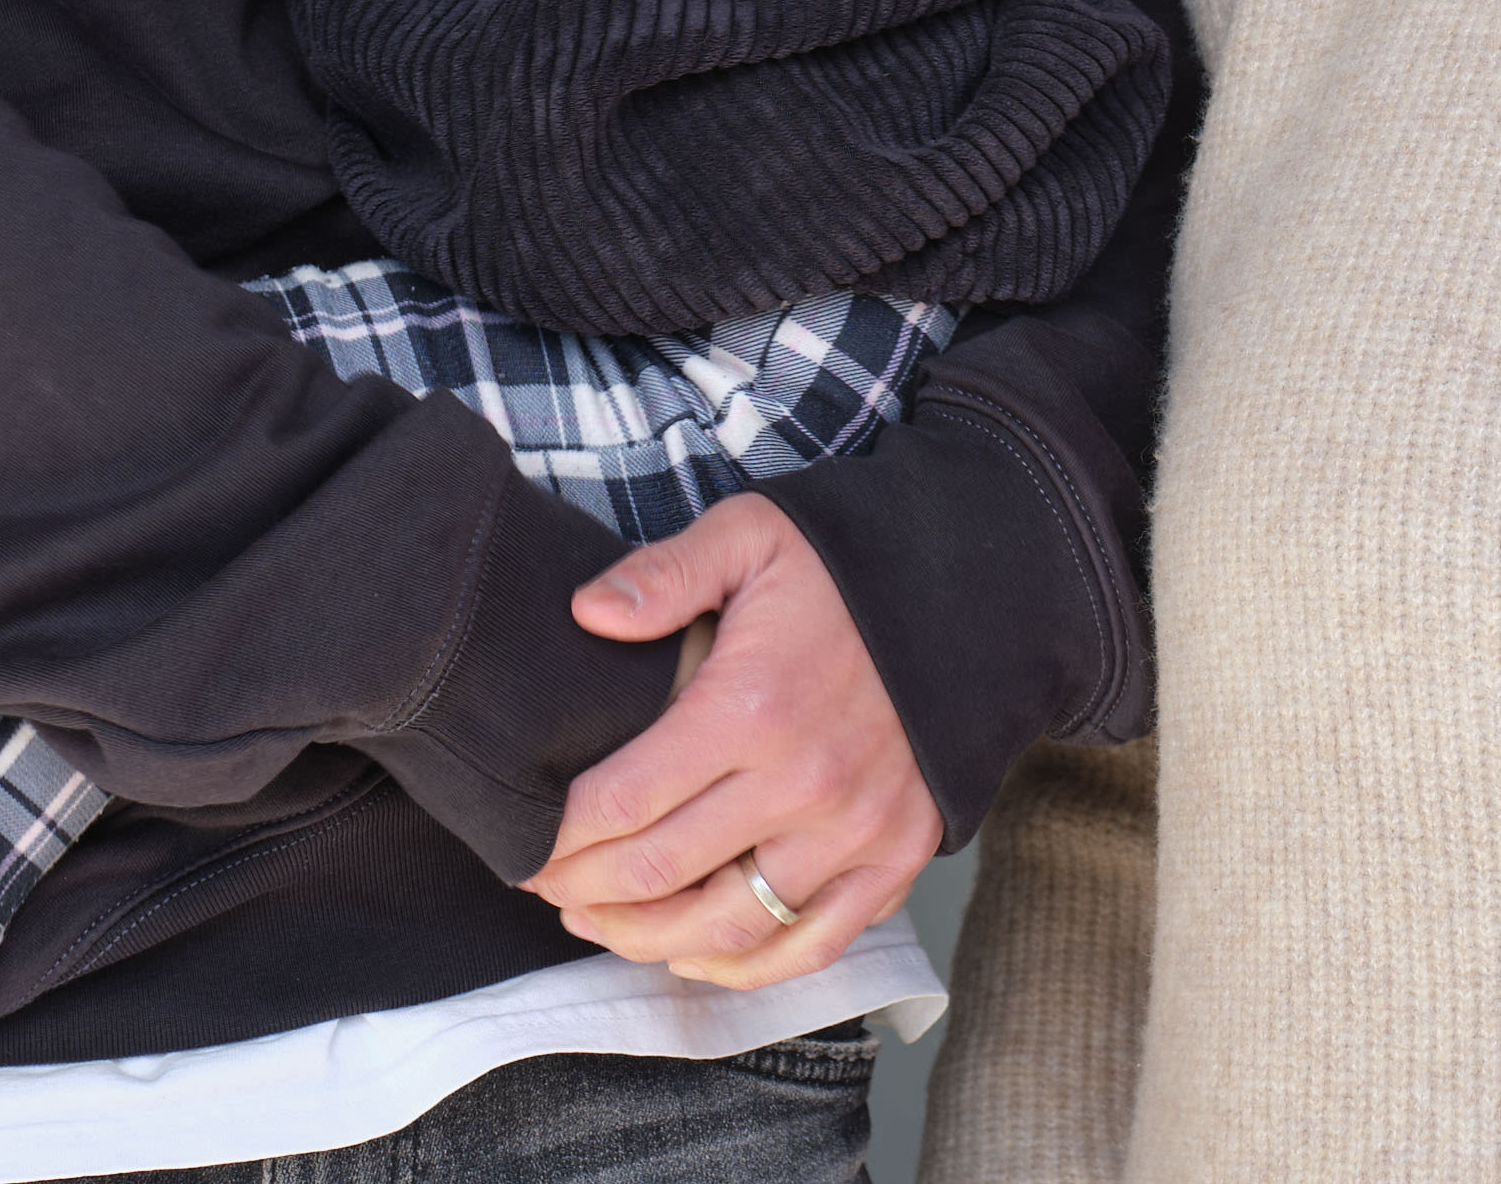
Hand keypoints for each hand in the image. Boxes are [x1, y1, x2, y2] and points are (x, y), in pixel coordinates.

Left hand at [527, 494, 939, 986]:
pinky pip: (808, 946)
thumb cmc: (851, 565)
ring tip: (601, 922)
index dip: (557, 838)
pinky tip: (694, 952)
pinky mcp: (896, 858)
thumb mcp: (752, 534)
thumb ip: (664, 573)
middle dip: (583, 891)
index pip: (622, 802)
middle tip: (545, 886)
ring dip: (648, 939)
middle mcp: (803, 785)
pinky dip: (743, 966)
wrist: (975, 592)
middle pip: (660, 875)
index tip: (525, 843)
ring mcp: (855, 831)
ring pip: (726, 929)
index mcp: (751, 706)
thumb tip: (585, 613)